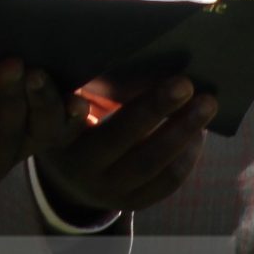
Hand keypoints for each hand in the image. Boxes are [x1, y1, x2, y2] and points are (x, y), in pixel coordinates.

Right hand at [32, 74, 214, 217]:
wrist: (73, 178)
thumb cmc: (75, 121)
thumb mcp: (65, 103)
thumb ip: (84, 82)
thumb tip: (135, 51)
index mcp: (52, 133)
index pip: (47, 115)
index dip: (45, 98)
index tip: (52, 77)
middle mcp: (75, 166)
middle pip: (116, 137)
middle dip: (155, 109)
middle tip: (186, 83)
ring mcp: (104, 190)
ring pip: (148, 163)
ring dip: (182, 132)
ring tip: (207, 104)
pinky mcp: (130, 202)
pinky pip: (164, 183)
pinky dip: (186, 157)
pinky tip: (199, 133)